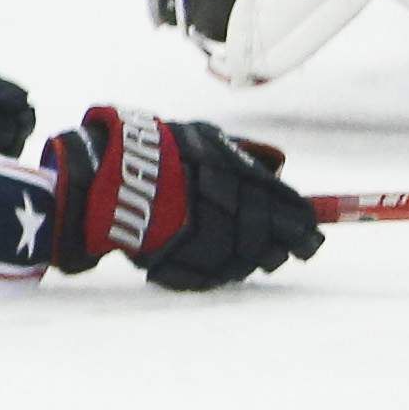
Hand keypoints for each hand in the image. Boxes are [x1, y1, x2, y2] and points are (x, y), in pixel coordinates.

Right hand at [41, 109, 320, 289]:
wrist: (95, 176)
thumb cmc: (149, 151)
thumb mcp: (196, 136)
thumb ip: (239, 150)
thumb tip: (280, 160)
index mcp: (224, 168)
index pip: (282, 202)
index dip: (302, 218)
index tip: (313, 228)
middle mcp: (214, 202)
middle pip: (268, 232)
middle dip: (290, 241)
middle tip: (302, 248)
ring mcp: (195, 232)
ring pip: (246, 256)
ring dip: (261, 258)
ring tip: (269, 257)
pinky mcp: (176, 258)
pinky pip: (216, 273)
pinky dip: (229, 271)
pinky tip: (235, 265)